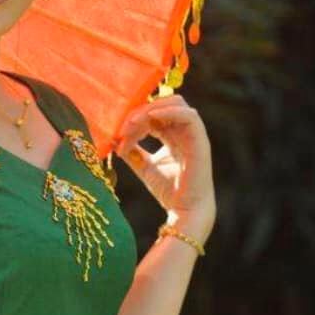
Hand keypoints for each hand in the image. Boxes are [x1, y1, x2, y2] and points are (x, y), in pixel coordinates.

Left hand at [112, 94, 215, 227]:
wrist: (184, 211)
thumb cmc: (168, 190)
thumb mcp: (143, 166)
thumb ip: (132, 151)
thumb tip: (114, 138)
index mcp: (172, 135)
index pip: (154, 113)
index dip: (135, 117)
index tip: (118, 132)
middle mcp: (184, 131)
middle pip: (163, 103)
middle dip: (140, 111)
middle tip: (123, 126)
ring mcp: (194, 134)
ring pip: (176, 104)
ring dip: (151, 110)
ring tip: (132, 123)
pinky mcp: (200, 141)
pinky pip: (189, 116)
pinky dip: (170, 111)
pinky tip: (151, 117)